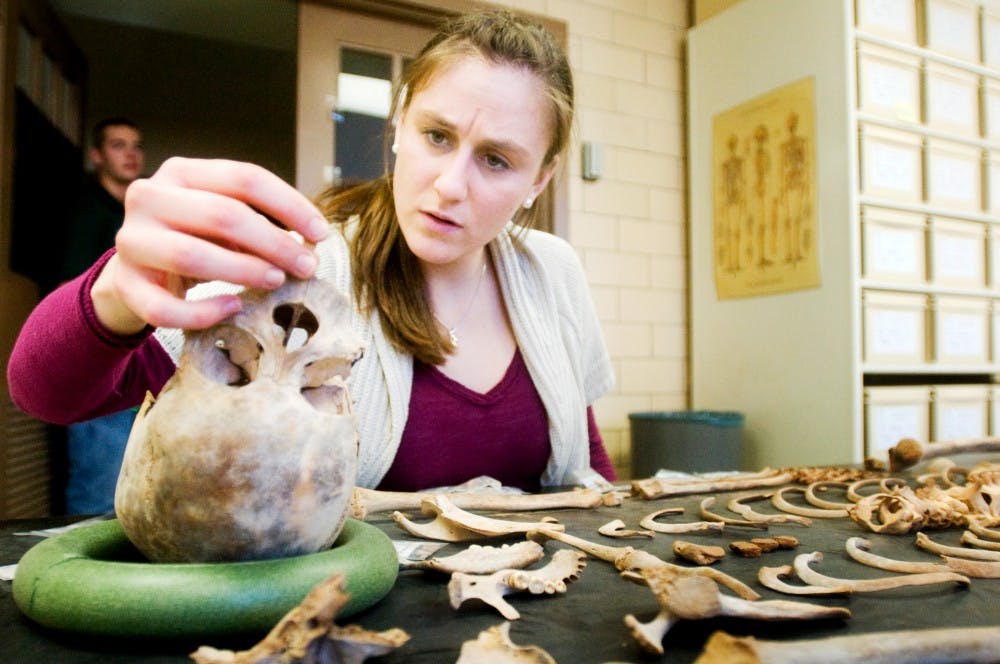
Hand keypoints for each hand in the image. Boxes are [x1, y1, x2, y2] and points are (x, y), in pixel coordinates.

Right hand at [93, 158, 328, 333]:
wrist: (136, 272)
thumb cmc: (192, 239)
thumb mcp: (222, 221)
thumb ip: (259, 222)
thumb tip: (310, 243)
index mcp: (181, 172)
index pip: (244, 178)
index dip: (289, 205)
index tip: (321, 233)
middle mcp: (149, 197)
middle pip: (222, 214)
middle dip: (273, 243)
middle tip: (306, 266)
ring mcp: (131, 240)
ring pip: (191, 256)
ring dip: (243, 271)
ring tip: (276, 281)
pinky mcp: (124, 284)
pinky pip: (165, 308)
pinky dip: (205, 312)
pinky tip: (233, 307)